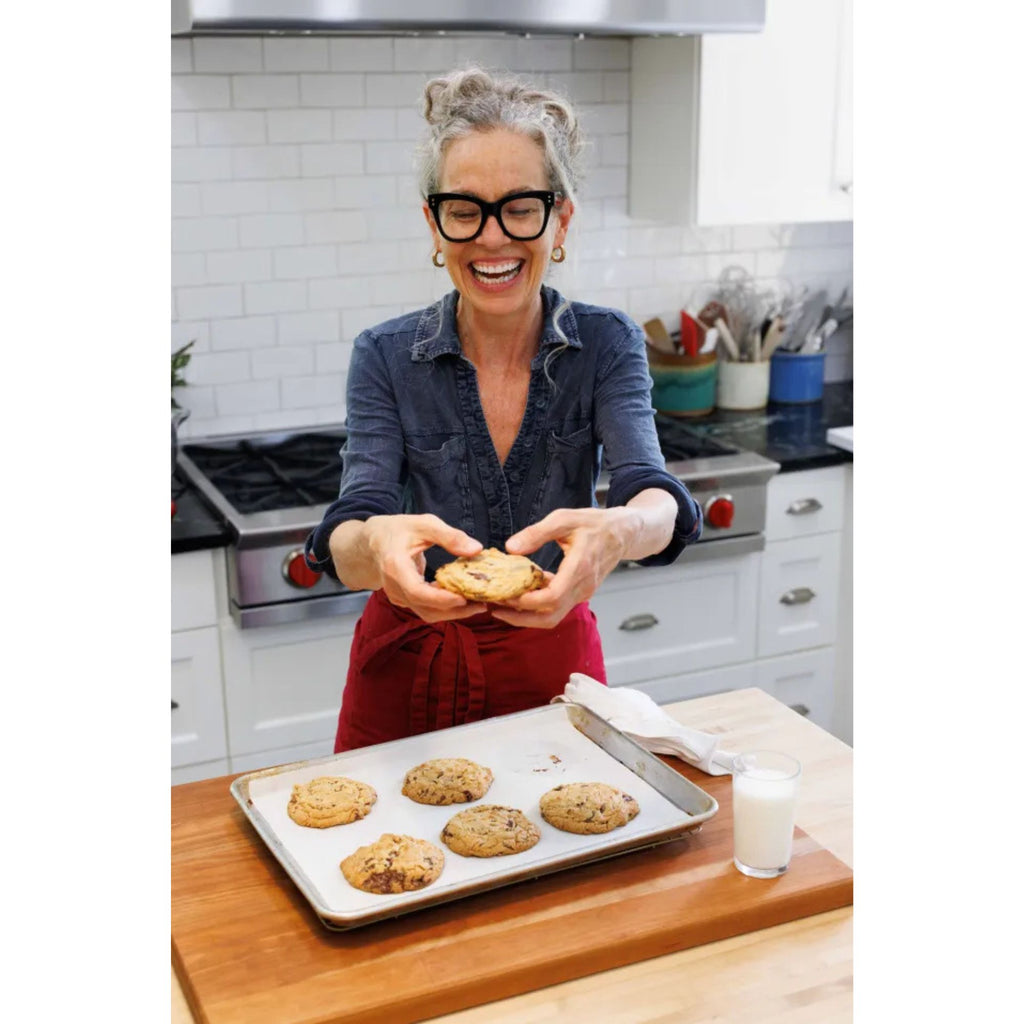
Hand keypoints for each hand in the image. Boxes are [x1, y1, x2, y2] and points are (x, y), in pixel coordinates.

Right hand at [334, 514, 486, 622]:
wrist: (372, 542)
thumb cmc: (398, 530)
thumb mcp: (424, 524)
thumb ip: (450, 536)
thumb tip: (477, 549)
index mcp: (395, 566)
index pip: (417, 591)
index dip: (441, 599)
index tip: (464, 598)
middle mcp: (394, 587)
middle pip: (425, 608)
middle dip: (455, 611)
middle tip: (483, 605)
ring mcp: (397, 596)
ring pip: (427, 613)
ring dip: (452, 612)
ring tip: (478, 605)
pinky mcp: (404, 600)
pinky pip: (425, 609)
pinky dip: (445, 607)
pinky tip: (463, 599)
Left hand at [490, 507, 638, 628]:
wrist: (623, 533)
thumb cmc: (594, 523)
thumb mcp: (564, 519)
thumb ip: (536, 533)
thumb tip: (511, 547)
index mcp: (580, 568)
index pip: (552, 598)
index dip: (527, 602)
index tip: (504, 595)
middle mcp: (583, 586)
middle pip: (550, 617)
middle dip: (520, 618)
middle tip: (495, 609)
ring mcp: (583, 593)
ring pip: (553, 616)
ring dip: (527, 616)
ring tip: (502, 605)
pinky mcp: (581, 593)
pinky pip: (558, 607)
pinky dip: (537, 607)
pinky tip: (520, 595)